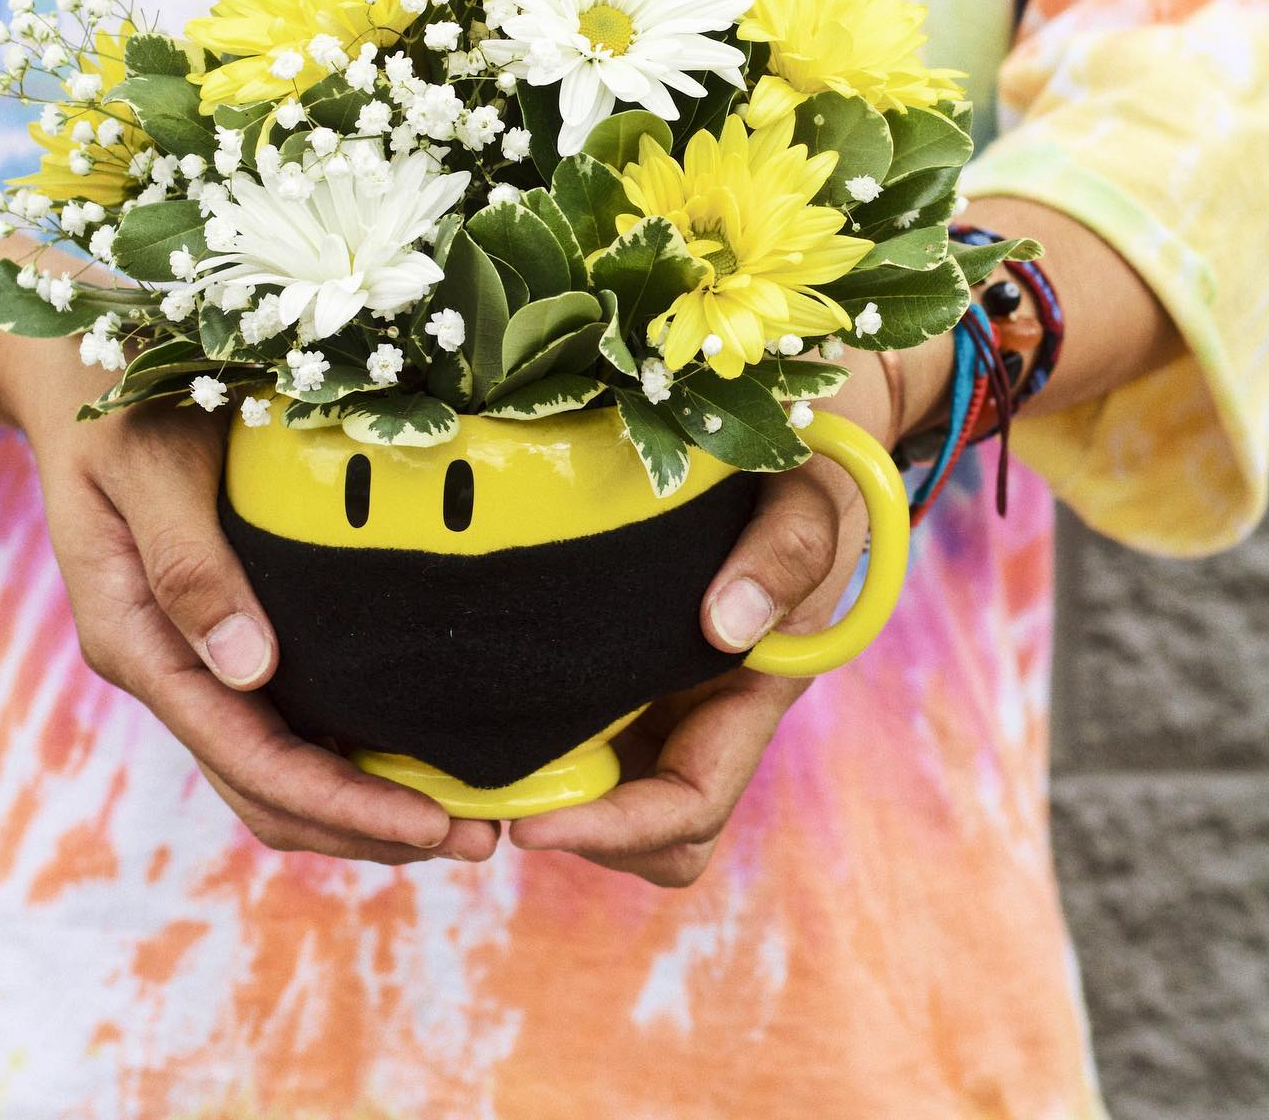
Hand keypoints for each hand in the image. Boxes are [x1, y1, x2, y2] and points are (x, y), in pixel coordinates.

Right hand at [7, 338, 500, 865]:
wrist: (72, 370)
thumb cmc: (112, 397)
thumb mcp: (147, 466)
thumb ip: (190, 563)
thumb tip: (249, 669)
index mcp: (138, 641)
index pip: (248, 756)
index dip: (343, 801)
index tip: (433, 824)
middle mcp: (165, 667)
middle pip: (266, 790)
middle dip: (368, 828)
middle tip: (482, 840)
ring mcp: (192, 656)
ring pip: (275, 771)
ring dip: (363, 806)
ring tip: (465, 817)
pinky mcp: (220, 632)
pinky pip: (284, 720)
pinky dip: (348, 754)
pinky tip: (417, 752)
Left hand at [509, 343, 937, 885]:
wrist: (798, 444)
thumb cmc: (806, 473)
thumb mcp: (805, 499)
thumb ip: (784, 553)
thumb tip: (723, 627)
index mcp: (751, 695)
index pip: (688, 807)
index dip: (614, 830)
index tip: (529, 825)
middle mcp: (707, 712)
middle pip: (647, 831)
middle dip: (576, 829)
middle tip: (483, 794)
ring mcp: (668, 695)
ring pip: (609, 791)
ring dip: (549, 791)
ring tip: (468, 755)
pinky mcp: (626, 664)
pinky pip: (581, 731)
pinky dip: (534, 738)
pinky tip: (478, 698)